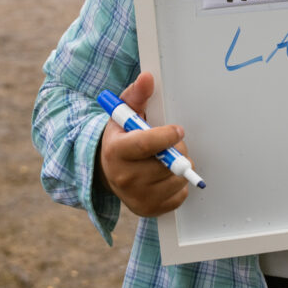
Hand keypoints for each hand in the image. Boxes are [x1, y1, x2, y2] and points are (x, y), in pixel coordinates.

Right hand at [96, 71, 190, 216]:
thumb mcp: (124, 113)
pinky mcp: (148, 210)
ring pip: (176, 179)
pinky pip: (179, 196)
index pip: (147, 144)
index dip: (167, 136)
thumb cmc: (122, 137)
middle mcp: (124, 178)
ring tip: (166, 159)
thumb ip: (137, 94)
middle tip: (170, 145)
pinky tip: (164, 176)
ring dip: (179, 167)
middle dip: (176, 150)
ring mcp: (136, 197)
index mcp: (116, 151)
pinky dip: (178, 185)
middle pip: (167, 163)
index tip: (178, 130)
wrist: (108, 171)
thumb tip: (148, 78)